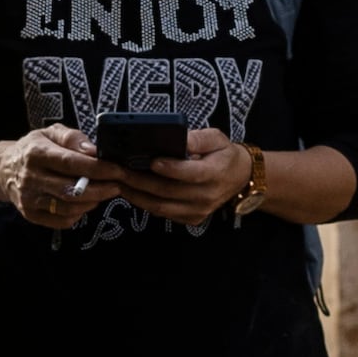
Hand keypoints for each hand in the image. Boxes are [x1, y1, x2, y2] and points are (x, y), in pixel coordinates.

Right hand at [0, 125, 109, 228]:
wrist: (4, 169)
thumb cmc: (34, 149)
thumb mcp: (50, 132)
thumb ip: (73, 138)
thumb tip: (94, 151)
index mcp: (36, 153)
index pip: (71, 163)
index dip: (98, 169)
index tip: (118, 170)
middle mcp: (30, 178)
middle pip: (72, 190)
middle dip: (101, 189)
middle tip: (117, 185)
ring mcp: (29, 199)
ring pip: (69, 208)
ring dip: (92, 202)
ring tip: (103, 192)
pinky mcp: (31, 215)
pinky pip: (62, 221)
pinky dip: (79, 213)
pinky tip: (84, 202)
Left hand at [100, 124, 246, 227]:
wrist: (238, 178)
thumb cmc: (223, 154)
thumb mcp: (217, 138)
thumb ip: (197, 138)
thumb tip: (178, 137)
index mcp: (215, 173)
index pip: (190, 173)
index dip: (170, 168)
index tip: (152, 161)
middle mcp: (207, 196)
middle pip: (168, 191)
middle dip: (141, 181)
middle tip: (120, 170)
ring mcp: (198, 210)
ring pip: (161, 206)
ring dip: (137, 195)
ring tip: (119, 182)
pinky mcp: (191, 218)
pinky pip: (163, 213)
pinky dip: (145, 203)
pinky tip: (131, 191)